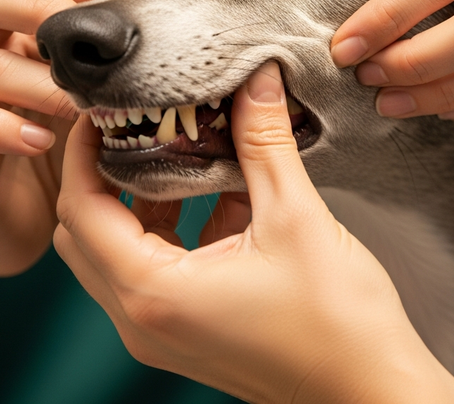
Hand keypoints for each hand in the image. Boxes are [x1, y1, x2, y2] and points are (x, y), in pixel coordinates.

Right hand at [0, 0, 176, 278]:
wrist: (8, 226)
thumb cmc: (64, 157)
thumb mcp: (103, 110)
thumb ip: (132, 77)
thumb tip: (202, 54)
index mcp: (29, 39)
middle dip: (35, 6)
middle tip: (85, 37)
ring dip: (40, 84)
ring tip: (85, 108)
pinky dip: (2, 129)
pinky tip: (42, 142)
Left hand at [54, 61, 453, 403]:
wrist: (371, 391)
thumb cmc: (338, 322)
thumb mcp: (296, 217)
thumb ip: (264, 141)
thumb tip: (256, 79)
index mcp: (154, 293)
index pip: (82, 208)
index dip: (84, 152)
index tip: (104, 109)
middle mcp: (143, 320)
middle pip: (86, 232)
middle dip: (104, 174)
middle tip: (133, 125)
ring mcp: (161, 333)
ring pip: (117, 252)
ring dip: (140, 201)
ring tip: (180, 153)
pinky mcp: (186, 333)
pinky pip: (154, 271)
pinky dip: (172, 230)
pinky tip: (221, 196)